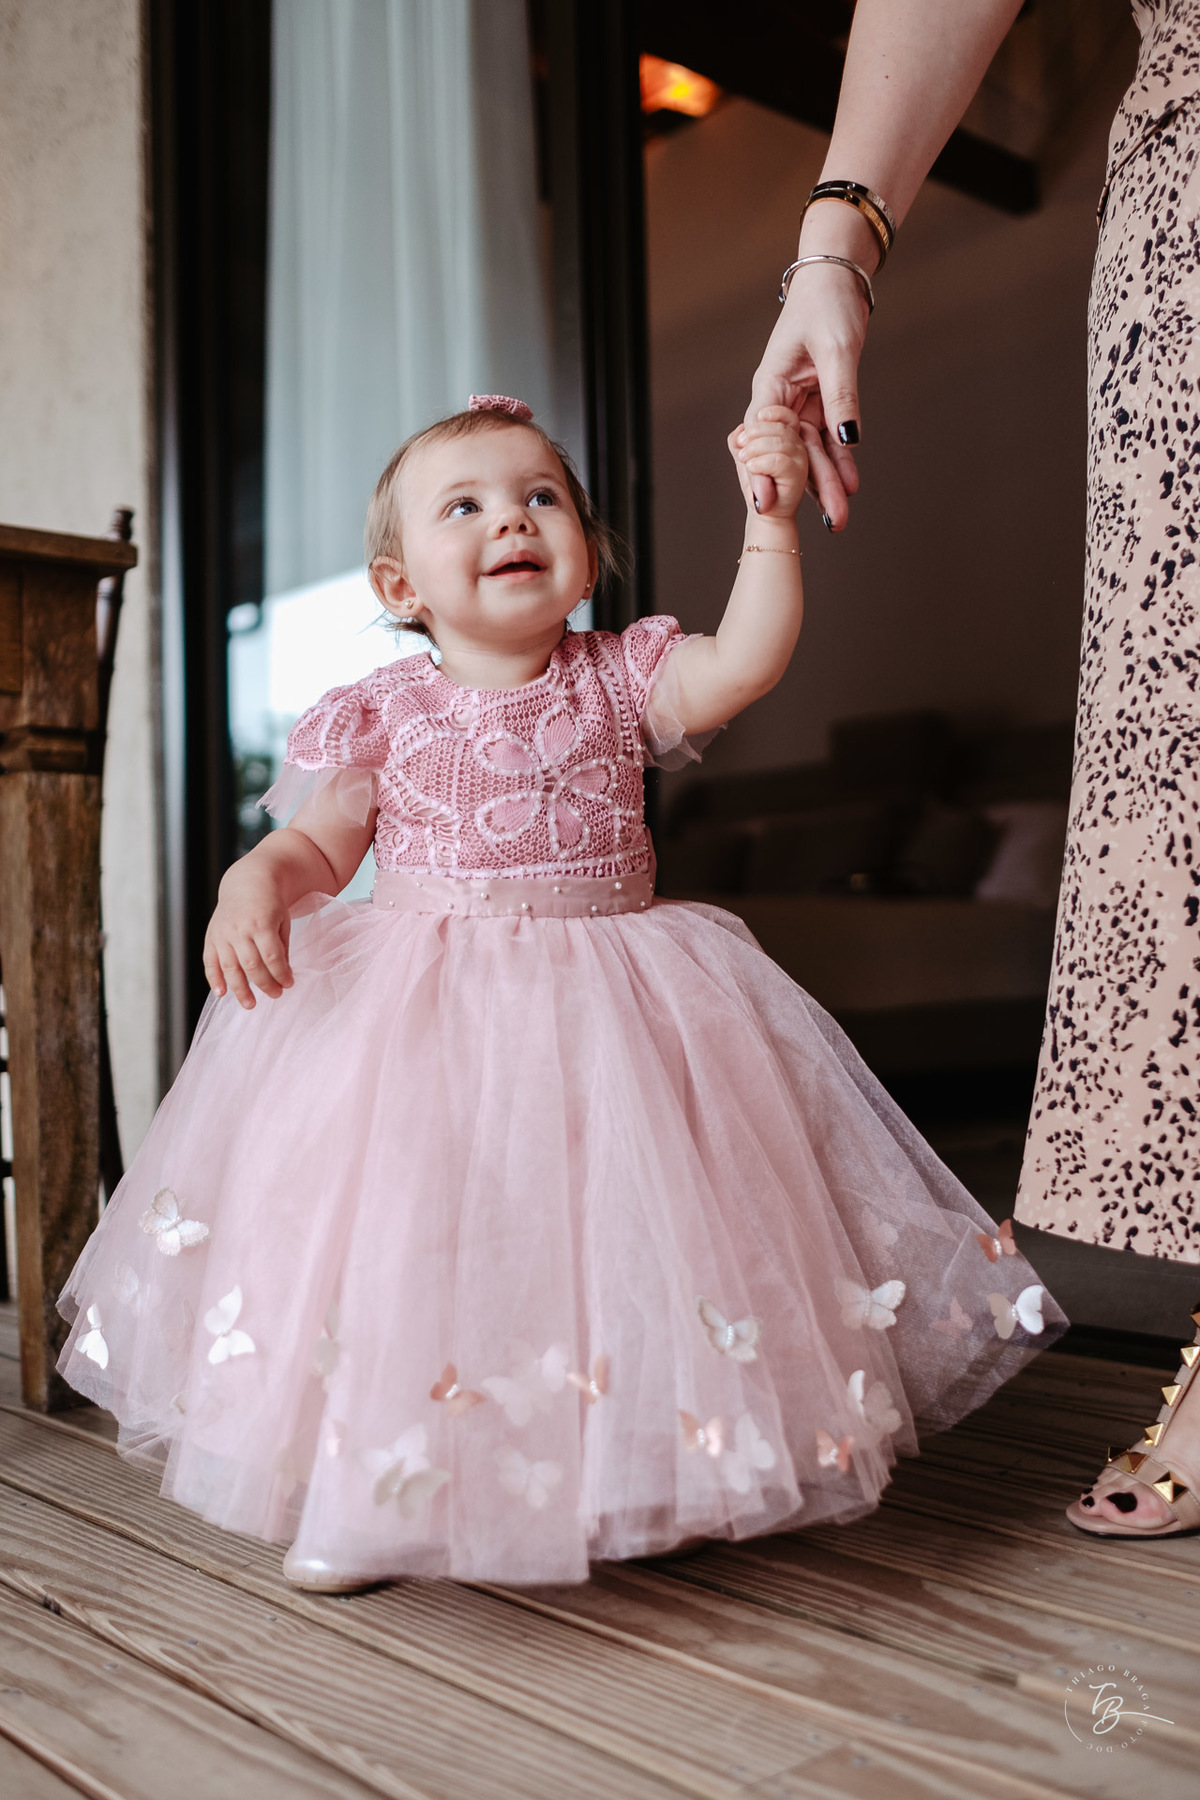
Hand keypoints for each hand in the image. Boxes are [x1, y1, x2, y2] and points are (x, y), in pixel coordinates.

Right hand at [203, 867, 294, 1008]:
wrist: (247, 883)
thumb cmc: (269, 905)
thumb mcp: (282, 921)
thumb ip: (281, 947)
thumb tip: (282, 975)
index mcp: (262, 923)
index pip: (272, 956)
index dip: (281, 974)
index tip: (289, 983)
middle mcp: (239, 929)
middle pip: (251, 965)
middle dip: (265, 984)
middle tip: (276, 995)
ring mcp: (223, 933)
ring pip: (230, 967)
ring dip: (240, 989)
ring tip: (250, 1004)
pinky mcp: (211, 937)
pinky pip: (210, 962)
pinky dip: (214, 979)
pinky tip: (221, 994)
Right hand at [744, 260, 869, 527]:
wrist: (836, 280)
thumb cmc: (828, 304)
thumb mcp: (838, 349)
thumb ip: (842, 396)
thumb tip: (848, 439)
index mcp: (770, 386)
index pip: (764, 437)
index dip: (764, 472)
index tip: (767, 503)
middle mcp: (779, 401)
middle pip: (791, 453)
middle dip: (809, 489)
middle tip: (832, 522)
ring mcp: (798, 405)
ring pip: (810, 453)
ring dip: (826, 483)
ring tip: (842, 516)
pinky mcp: (817, 404)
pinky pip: (827, 440)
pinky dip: (839, 461)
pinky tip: (851, 484)